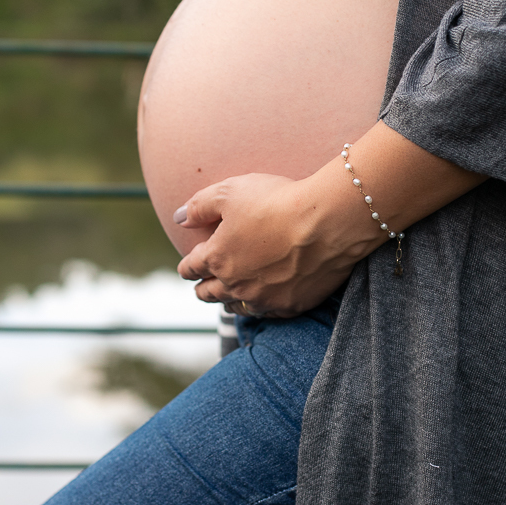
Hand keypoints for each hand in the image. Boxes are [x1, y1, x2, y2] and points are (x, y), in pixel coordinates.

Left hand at [174, 173, 372, 317]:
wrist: (326, 221)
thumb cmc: (277, 201)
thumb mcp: (229, 191)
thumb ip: (199, 206)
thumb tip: (179, 218)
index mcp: (217, 258)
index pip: (191, 267)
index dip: (186, 265)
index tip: (186, 266)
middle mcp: (235, 284)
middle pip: (209, 293)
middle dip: (202, 288)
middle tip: (202, 285)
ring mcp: (264, 298)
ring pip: (236, 307)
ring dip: (228, 301)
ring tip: (228, 298)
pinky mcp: (291, 305)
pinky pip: (268, 313)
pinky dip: (261, 307)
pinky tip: (263, 302)